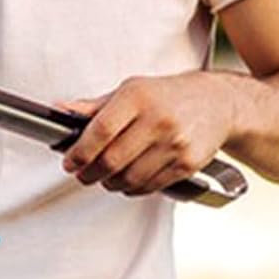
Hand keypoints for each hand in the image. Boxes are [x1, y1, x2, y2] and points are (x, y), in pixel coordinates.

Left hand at [58, 72, 237, 195]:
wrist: (218, 102)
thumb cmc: (168, 96)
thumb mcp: (131, 90)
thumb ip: (95, 106)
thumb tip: (61, 111)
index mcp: (138, 96)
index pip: (100, 131)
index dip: (80, 152)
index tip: (69, 162)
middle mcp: (157, 119)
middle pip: (112, 160)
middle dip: (90, 173)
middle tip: (82, 174)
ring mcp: (175, 143)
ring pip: (129, 178)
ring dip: (110, 183)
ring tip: (105, 177)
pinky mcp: (187, 163)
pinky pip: (150, 186)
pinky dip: (133, 188)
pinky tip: (129, 179)